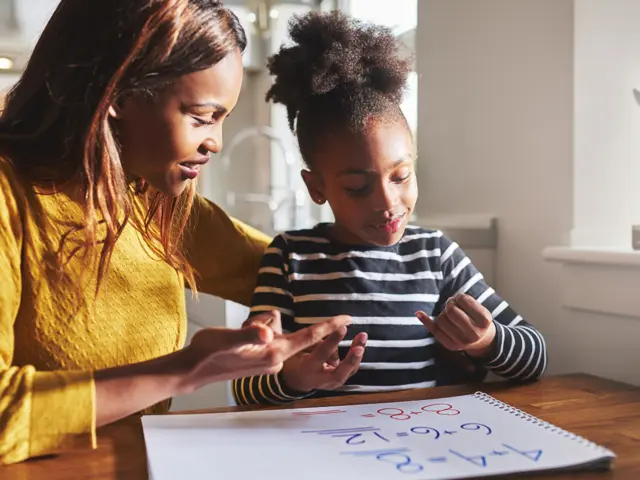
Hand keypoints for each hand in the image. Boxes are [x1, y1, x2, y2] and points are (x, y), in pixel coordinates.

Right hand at [181, 311, 352, 391]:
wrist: (193, 370)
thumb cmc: (209, 353)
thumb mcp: (229, 338)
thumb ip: (250, 335)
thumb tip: (267, 331)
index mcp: (273, 353)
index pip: (308, 337)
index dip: (328, 326)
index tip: (348, 317)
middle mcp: (275, 359)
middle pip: (287, 331)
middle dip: (270, 324)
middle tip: (244, 330)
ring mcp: (268, 361)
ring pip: (273, 331)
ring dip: (256, 327)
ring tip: (234, 337)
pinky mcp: (260, 360)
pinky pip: (266, 337)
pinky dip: (254, 332)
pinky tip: (235, 340)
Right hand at [281, 329, 367, 392]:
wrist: (295, 380)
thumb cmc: (295, 360)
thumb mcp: (297, 348)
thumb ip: (314, 341)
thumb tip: (333, 332)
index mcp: (308, 369)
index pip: (322, 354)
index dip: (333, 341)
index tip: (342, 328)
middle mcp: (321, 379)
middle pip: (339, 373)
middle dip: (351, 360)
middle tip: (360, 348)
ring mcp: (331, 384)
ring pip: (349, 372)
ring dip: (357, 355)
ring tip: (362, 337)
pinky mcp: (338, 382)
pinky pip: (350, 370)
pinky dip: (356, 357)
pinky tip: (359, 343)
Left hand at [416, 294, 495, 357]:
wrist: (482, 339)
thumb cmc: (476, 318)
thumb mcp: (478, 308)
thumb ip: (463, 301)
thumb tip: (440, 303)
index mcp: (484, 320)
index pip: (463, 299)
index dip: (458, 296)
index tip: (461, 299)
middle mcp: (474, 333)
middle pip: (451, 310)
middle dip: (449, 304)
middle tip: (452, 306)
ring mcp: (462, 342)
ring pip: (441, 319)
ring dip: (443, 313)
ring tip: (451, 315)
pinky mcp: (451, 346)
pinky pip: (434, 330)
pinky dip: (426, 320)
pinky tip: (419, 313)